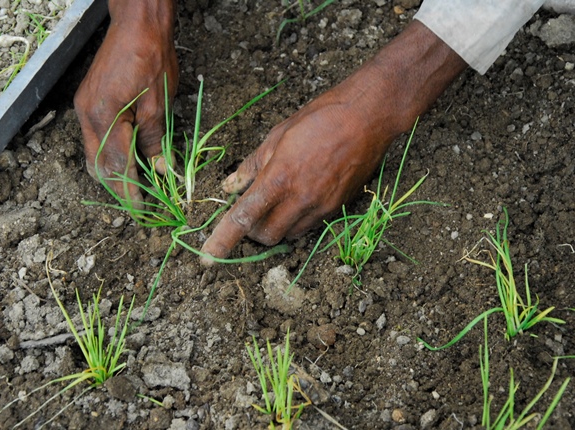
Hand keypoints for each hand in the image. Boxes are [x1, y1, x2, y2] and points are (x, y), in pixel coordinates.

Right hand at [74, 0, 177, 203]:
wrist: (136, 25)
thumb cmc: (151, 59)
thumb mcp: (159, 104)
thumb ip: (155, 141)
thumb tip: (160, 171)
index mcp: (104, 117)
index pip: (116, 166)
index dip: (130, 192)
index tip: (141, 210)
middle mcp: (86, 115)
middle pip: (98, 165)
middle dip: (118, 188)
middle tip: (139, 204)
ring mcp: (83, 109)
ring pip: (93, 154)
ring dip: (112, 173)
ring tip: (135, 188)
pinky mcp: (87, 102)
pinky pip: (94, 139)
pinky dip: (109, 155)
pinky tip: (126, 162)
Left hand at [201, 21, 466, 260]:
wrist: (369, 117)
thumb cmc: (320, 117)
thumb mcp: (278, 134)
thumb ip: (251, 165)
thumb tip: (230, 187)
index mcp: (280, 176)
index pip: (244, 216)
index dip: (222, 240)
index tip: (206, 257)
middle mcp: (301, 198)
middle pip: (266, 236)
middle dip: (252, 232)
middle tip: (250, 213)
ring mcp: (322, 206)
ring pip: (289, 235)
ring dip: (275, 227)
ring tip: (276, 202)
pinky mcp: (338, 208)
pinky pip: (309, 226)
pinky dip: (295, 221)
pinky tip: (298, 198)